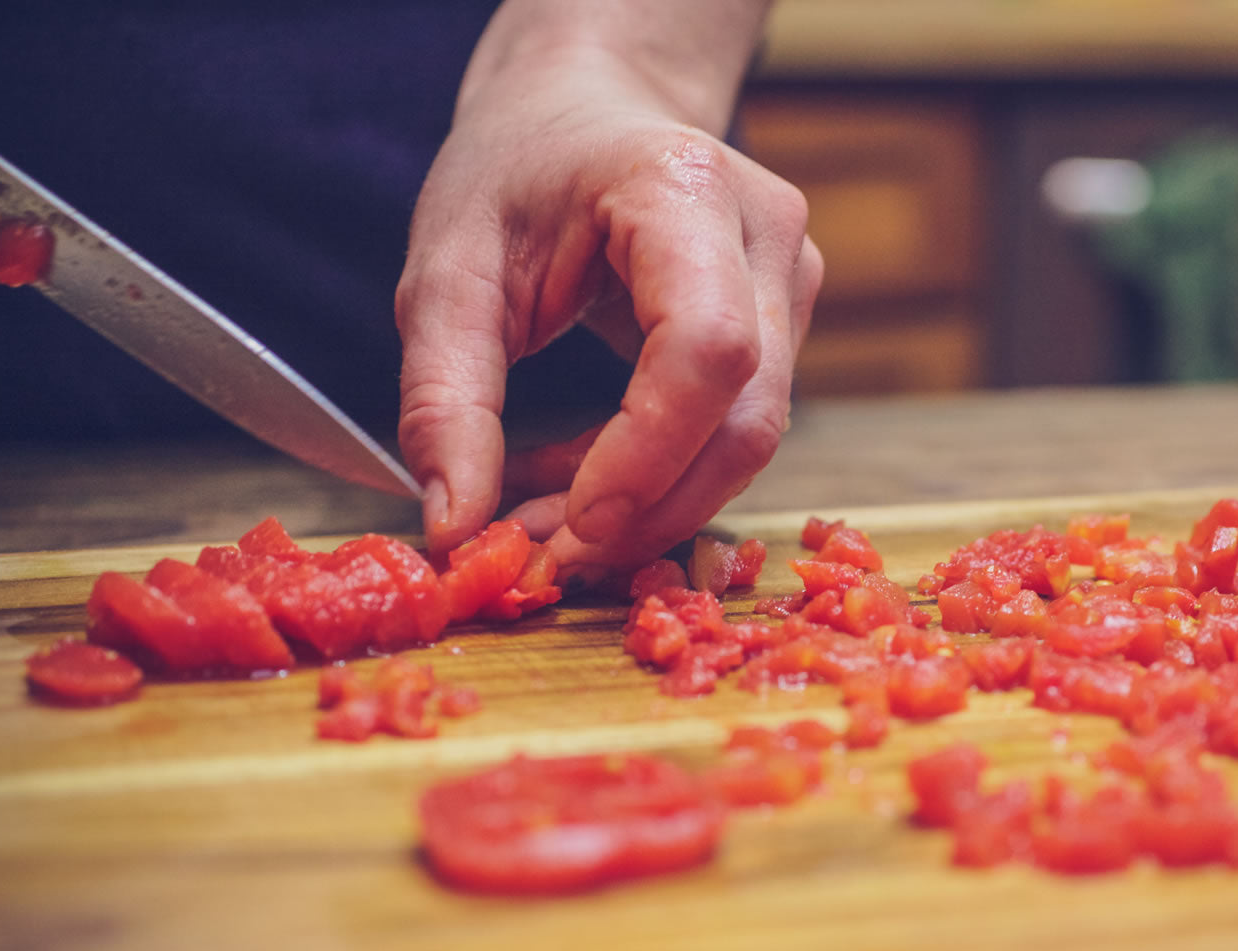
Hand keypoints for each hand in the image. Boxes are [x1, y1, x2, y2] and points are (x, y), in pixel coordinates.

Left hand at [396, 5, 820, 579]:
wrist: (585, 108)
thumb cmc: (516, 170)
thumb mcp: (445, 271)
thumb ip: (444, 397)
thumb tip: (458, 529)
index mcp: (685, 189)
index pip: (707, 349)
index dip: (647, 456)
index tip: (567, 530)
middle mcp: (769, 235)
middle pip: (748, 417)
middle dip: (649, 507)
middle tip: (544, 556)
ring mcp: (794, 282)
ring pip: (750, 439)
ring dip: (651, 502)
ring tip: (545, 516)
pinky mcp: (787, 326)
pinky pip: (736, 429)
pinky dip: (661, 475)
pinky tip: (586, 477)